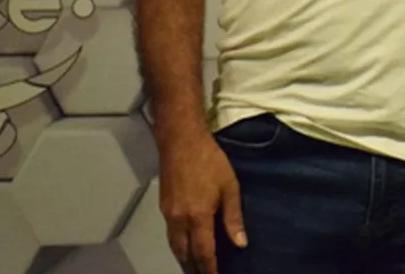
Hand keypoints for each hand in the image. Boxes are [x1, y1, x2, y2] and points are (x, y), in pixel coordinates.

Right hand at [159, 131, 246, 273]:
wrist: (181, 142)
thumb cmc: (210, 161)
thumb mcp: (230, 187)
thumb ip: (234, 218)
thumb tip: (240, 243)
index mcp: (198, 217)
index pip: (203, 252)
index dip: (210, 268)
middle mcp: (179, 220)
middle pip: (184, 254)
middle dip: (194, 268)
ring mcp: (168, 214)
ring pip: (174, 246)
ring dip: (184, 259)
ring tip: (194, 267)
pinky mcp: (164, 207)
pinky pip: (170, 234)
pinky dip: (178, 245)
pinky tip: (186, 245)